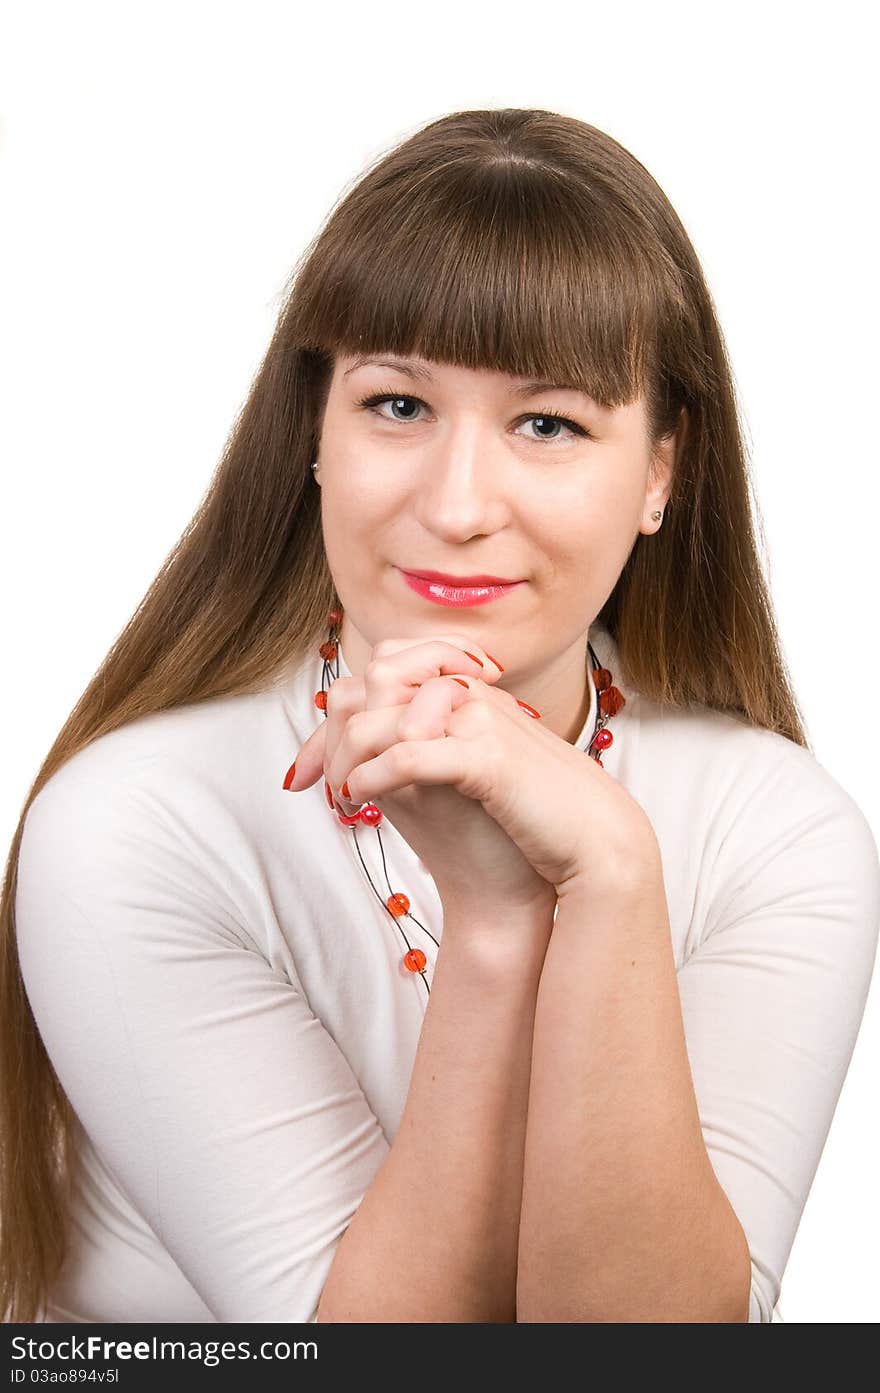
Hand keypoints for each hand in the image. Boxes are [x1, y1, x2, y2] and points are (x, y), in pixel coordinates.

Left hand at [285, 632, 657, 913]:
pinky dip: (373, 776)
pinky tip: (360, 801)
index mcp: (464, 697)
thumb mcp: (465, 780)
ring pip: (381, 712)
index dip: (329, 725)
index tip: (302, 778)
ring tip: (343, 799)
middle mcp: (468, 697)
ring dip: (345, 756)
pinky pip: (408, 752)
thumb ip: (420, 755)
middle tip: (318, 785)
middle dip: (330, 733)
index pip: (379, 680)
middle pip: (372, 680)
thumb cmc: (529, 821)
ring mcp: (478, 721)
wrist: (592, 847)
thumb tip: (359, 758)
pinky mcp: (488, 758)